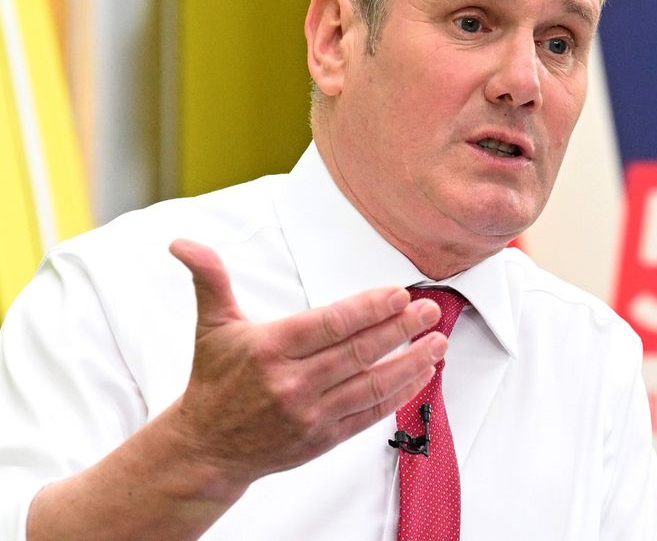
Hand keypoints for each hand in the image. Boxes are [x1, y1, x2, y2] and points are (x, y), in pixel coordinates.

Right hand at [167, 239, 445, 494]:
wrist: (206, 448)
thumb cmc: (215, 381)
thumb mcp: (212, 325)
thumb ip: (209, 279)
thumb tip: (183, 243)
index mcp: (270, 349)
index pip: (330, 324)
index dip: (369, 309)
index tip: (399, 294)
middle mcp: (292, 383)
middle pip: (358, 352)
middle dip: (401, 329)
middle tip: (430, 310)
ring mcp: (311, 414)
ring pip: (371, 384)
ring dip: (411, 362)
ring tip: (438, 341)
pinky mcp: (324, 438)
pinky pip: (370, 414)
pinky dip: (400, 393)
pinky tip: (422, 374)